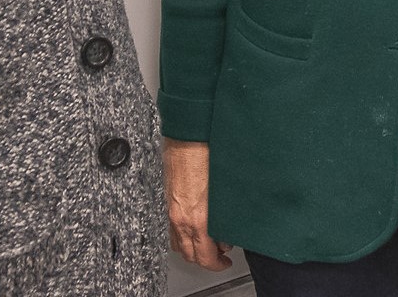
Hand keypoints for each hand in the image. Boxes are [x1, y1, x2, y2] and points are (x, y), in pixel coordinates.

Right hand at [164, 140, 233, 270]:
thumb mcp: (226, 190)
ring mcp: (172, 210)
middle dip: (205, 259)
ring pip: (178, 244)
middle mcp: (181, 218)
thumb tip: (229, 228)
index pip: (206, 257)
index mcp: (199, 218)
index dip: (217, 264)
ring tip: (207, 242)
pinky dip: (182, 235)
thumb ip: (227, 215)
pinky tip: (193, 227)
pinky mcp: (168, 200)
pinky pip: (171, 229)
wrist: (189, 134)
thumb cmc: (209, 154)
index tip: (225, 262)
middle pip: (190, 254)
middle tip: (219, 255)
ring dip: (192, 248)